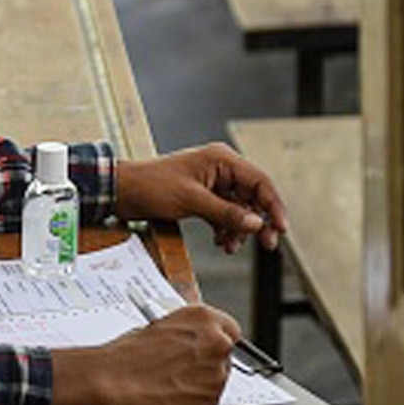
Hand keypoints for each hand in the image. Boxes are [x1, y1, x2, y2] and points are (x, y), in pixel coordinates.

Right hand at [48, 305, 239, 404]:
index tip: (208, 348)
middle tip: (182, 370)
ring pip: (215, 383)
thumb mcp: (156, 328)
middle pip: (224, 357)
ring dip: (198, 385)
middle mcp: (217, 345)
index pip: (230, 329)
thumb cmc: (126, 354)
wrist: (110, 381)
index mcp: (204, 319)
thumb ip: (183, 335)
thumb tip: (187, 345)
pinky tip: (168, 399)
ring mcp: (216, 377)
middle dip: (206, 364)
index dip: (216, 341)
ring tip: (168, 385)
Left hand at [115, 143, 287, 252]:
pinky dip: (226, 228)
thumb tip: (256, 223)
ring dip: (239, 229)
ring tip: (231, 245)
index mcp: (221, 159)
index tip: (280, 229)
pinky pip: (224, 214)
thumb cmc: (151, 185)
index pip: (260, 181)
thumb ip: (226, 213)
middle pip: (253, 196)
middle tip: (265, 244)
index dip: (274, 206)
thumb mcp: (192, 200)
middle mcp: (220, 168)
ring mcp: (211, 183)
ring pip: (239, 208)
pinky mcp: (202, 196)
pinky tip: (221, 242)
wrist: (122, 190)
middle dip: (258, 221)